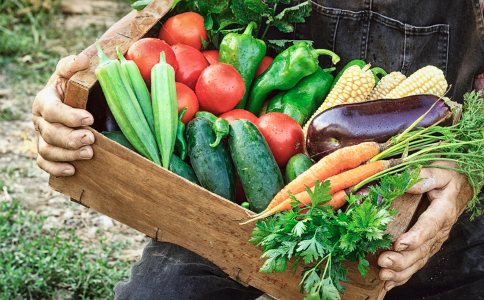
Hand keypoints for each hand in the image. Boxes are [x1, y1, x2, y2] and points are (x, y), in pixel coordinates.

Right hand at [33, 10, 137, 175]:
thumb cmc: (74, 86)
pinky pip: (44, 163)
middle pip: (50, 134)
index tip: (89, 119)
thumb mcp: (72, 73)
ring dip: (68, 154)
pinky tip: (73, 170)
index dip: (69, 117)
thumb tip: (84, 59)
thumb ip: (74, 65)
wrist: (74, 101)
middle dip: (71, 138)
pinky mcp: (47, 151)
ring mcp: (43, 137)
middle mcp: (41, 121)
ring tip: (89, 154)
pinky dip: (56, 168)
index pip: (52, 111)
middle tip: (91, 139)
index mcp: (45, 101)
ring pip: (48, 150)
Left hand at [377, 160, 472, 290]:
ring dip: (401, 270)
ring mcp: (434, 240)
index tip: (399, 244)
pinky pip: (417, 262)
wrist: (462, 184)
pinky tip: (390, 282)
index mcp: (443, 211)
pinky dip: (404, 274)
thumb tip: (411, 182)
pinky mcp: (428, 245)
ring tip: (384, 275)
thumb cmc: (449, 176)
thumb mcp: (441, 170)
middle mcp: (440, 229)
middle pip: (422, 249)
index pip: (430, 226)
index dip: (416, 236)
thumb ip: (427, 175)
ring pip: (419, 260)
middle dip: (402, 259)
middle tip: (383, 261)